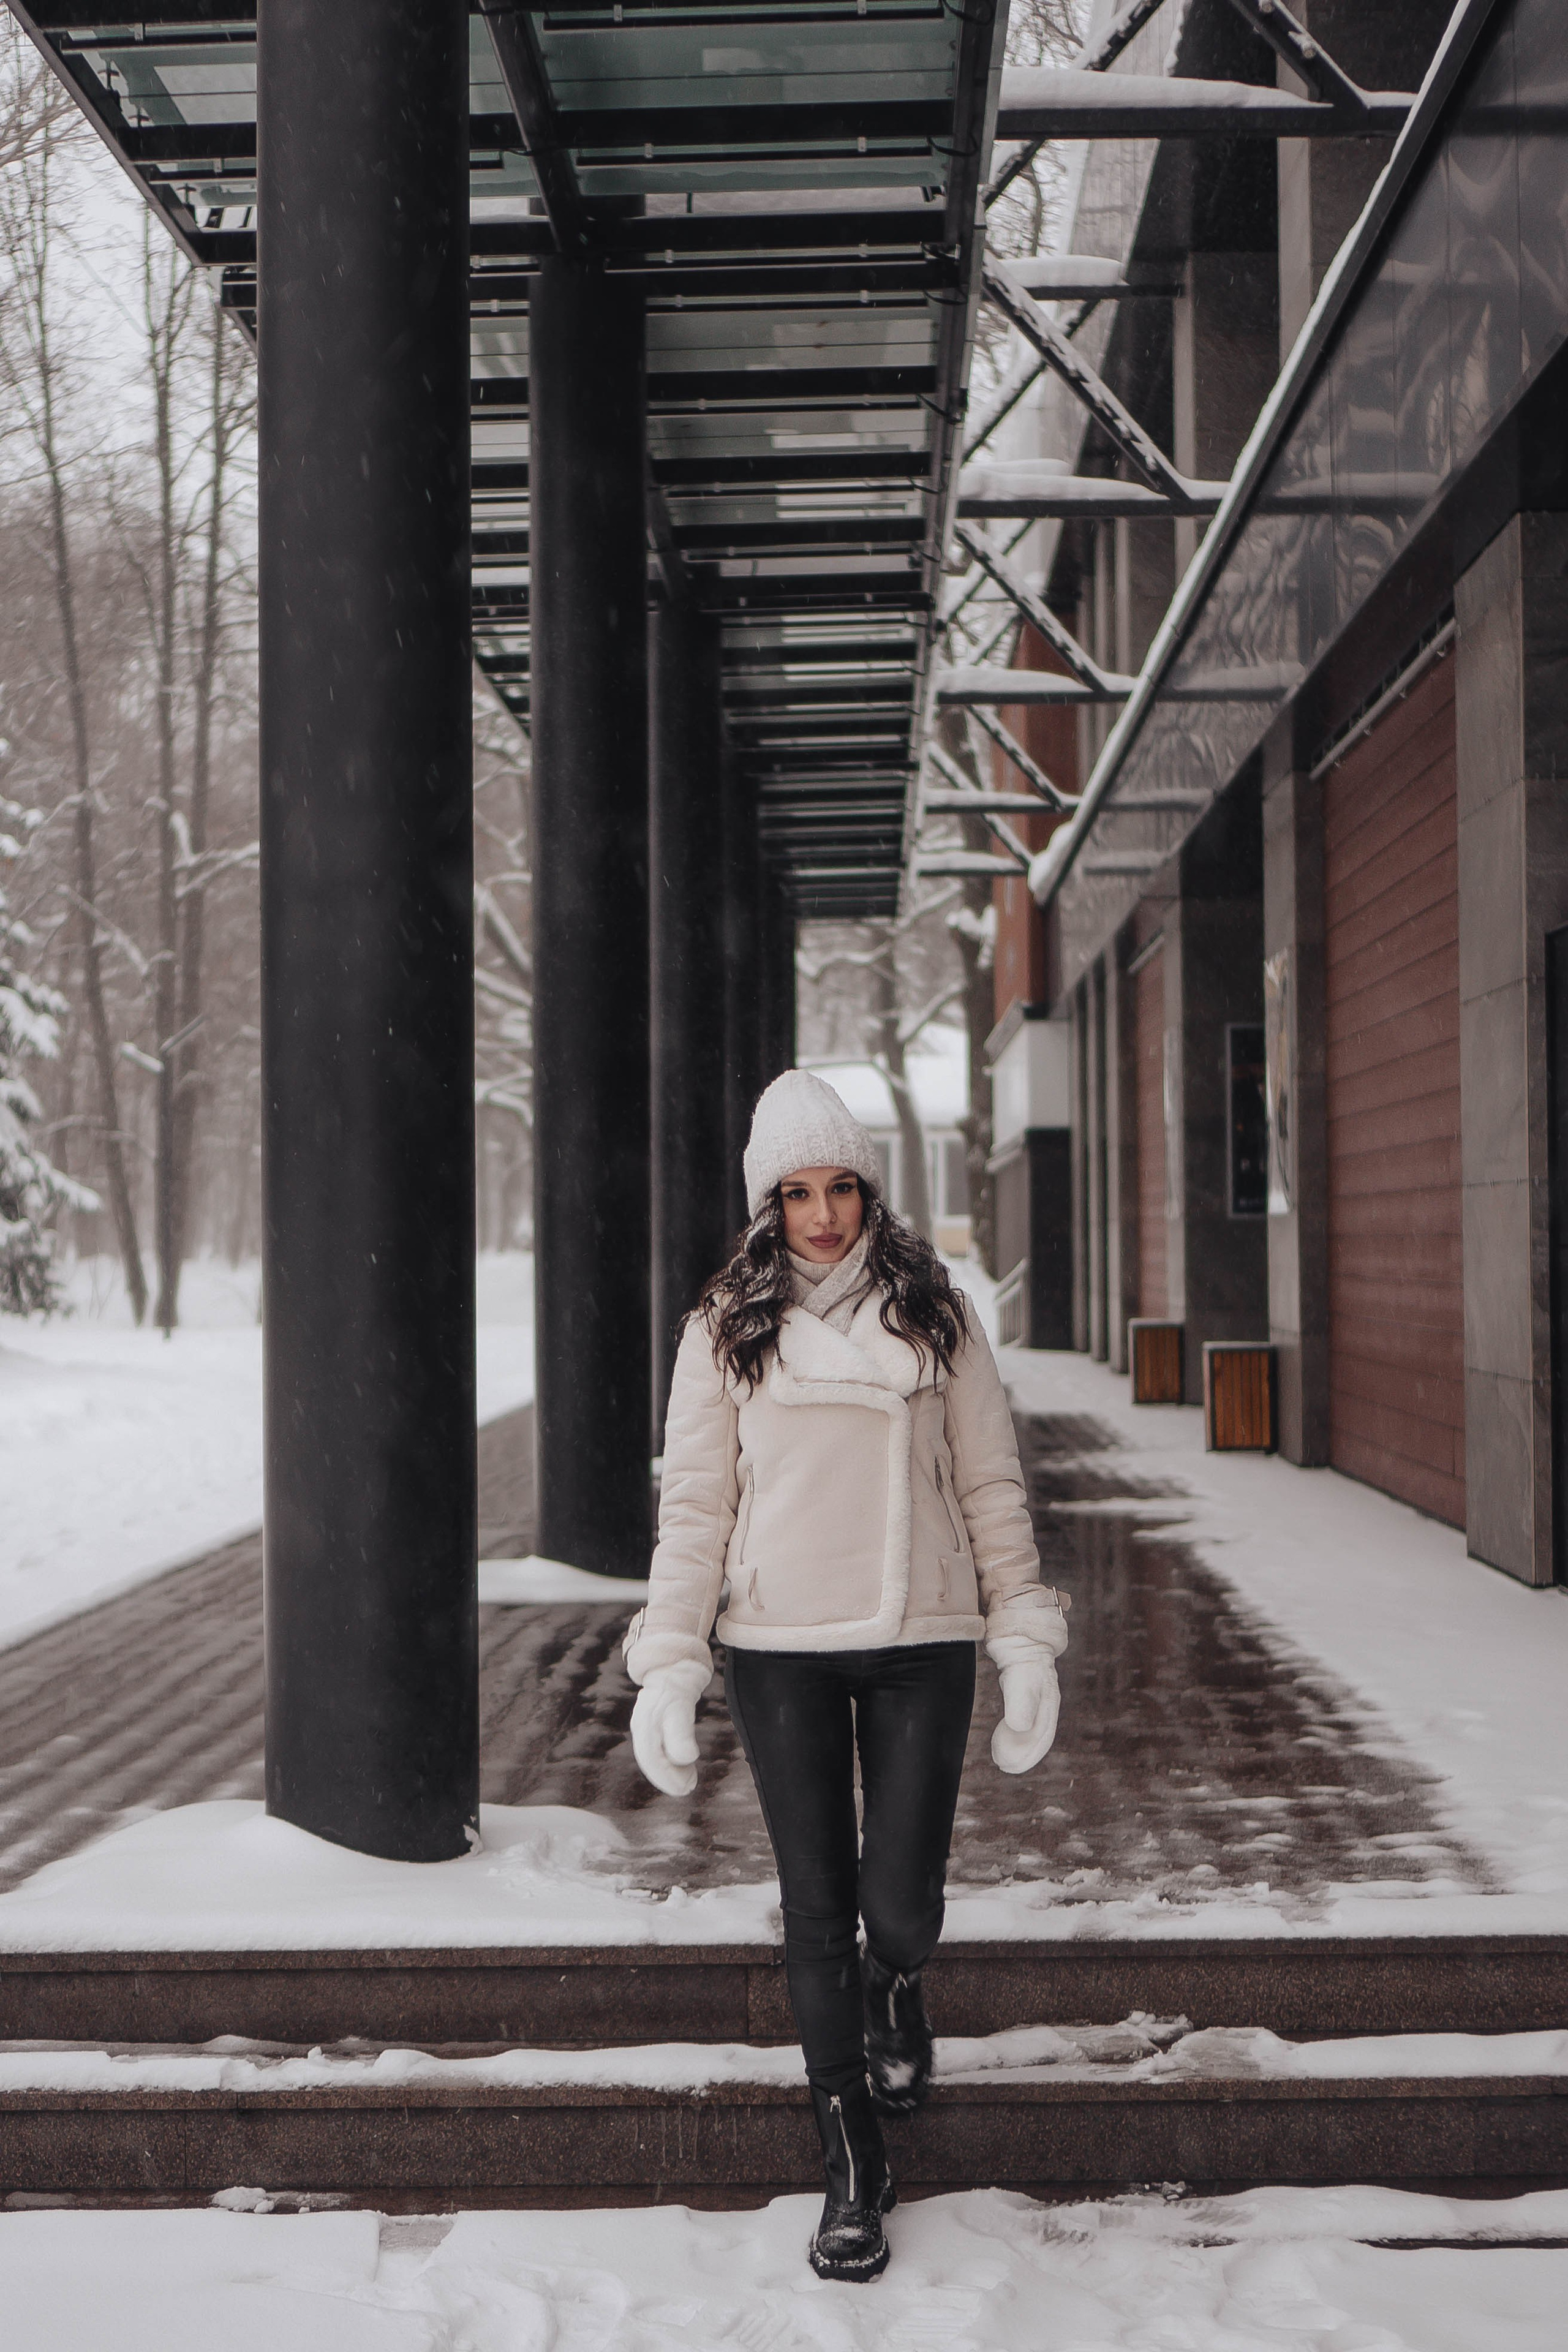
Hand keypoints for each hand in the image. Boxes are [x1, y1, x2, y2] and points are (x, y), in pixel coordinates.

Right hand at [630, 1659, 709, 1796]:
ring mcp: (645, 1723)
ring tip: (687, 1781)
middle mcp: (641, 1726)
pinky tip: (681, 1765)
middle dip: (667, 1778)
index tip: (687, 1787)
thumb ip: (680, 1732)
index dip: (667, 1777)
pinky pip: (656, 1748)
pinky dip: (668, 1760)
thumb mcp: (681, 1705)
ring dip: (668, 1772)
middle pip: (650, 1760)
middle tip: (688, 1788)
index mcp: (645, 1724)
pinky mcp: (652, 1722)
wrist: (673, 1661)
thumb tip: (685, 1759)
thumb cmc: (678, 1683)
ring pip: (652, 1755)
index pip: (651, 1759)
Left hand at [991, 1656, 1059, 1774]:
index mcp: (1048, 1700)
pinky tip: (1004, 1735)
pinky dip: (1015, 1732)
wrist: (1020, 1629)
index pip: (1041, 1736)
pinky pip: (1025, 1718)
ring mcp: (1037, 1694)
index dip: (1026, 1754)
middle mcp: (1046, 1700)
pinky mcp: (1027, 1689)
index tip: (1006, 1764)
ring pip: (1033, 1728)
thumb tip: (1020, 1728)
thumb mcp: (1021, 1674)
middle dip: (1023, 1754)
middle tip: (1002, 1765)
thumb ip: (1021, 1699)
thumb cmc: (1020, 1650)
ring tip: (1001, 1757)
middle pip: (1039, 1735)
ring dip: (1020, 1746)